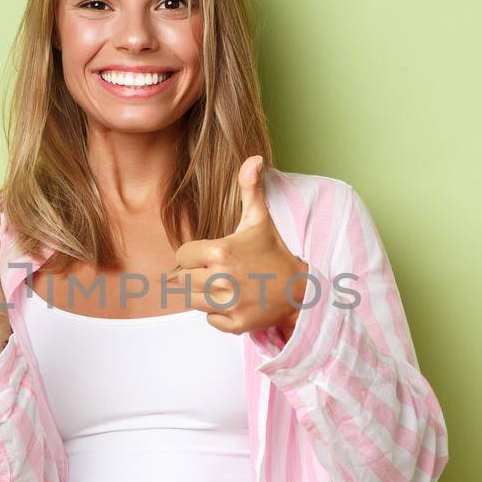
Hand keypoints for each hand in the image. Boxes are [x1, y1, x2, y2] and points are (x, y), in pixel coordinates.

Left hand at [168, 155, 311, 335]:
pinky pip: (209, 321)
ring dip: (205, 296)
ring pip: (193, 302)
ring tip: (227, 286)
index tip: (211, 255)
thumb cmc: (273, 251)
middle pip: (183, 281)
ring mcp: (229, 303)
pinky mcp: (236, 324)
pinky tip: (237, 302)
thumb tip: (254, 157)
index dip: (193, 256)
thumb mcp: (259, 219)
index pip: (182, 256)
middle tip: (218, 272)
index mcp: (220, 251)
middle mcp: (221, 278)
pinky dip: (219, 315)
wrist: (300, 288)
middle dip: (196, 276)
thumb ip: (250, 188)